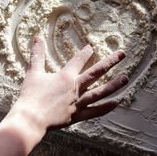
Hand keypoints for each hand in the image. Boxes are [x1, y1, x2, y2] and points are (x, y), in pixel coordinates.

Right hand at [12, 36, 127, 130]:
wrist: (31, 119)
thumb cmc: (31, 95)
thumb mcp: (33, 72)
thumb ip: (37, 54)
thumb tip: (37, 36)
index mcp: (66, 76)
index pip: (79, 60)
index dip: (86, 52)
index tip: (91, 47)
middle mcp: (76, 88)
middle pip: (97, 72)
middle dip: (110, 61)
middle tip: (122, 54)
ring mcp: (79, 102)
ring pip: (100, 92)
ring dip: (114, 84)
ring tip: (125, 78)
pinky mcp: (78, 115)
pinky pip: (95, 111)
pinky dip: (106, 107)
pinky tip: (116, 102)